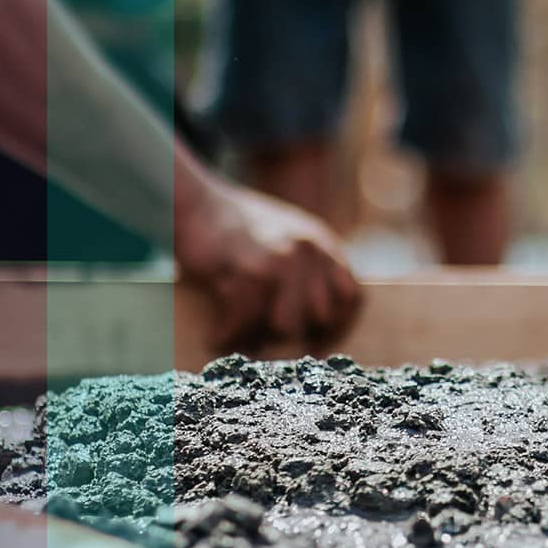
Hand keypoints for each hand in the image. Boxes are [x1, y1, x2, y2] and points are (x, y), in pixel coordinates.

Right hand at [176, 182, 363, 353]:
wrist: (195, 202)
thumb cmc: (236, 230)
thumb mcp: (287, 240)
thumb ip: (308, 271)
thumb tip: (317, 324)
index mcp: (323, 244)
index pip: (351, 297)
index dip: (337, 327)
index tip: (317, 345)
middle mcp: (310, 251)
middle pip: (319, 317)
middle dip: (296, 338)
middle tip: (269, 346)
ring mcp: (281, 260)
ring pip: (285, 325)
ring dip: (260, 340)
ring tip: (241, 342)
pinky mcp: (249, 270)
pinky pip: (246, 320)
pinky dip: (229, 334)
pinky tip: (217, 338)